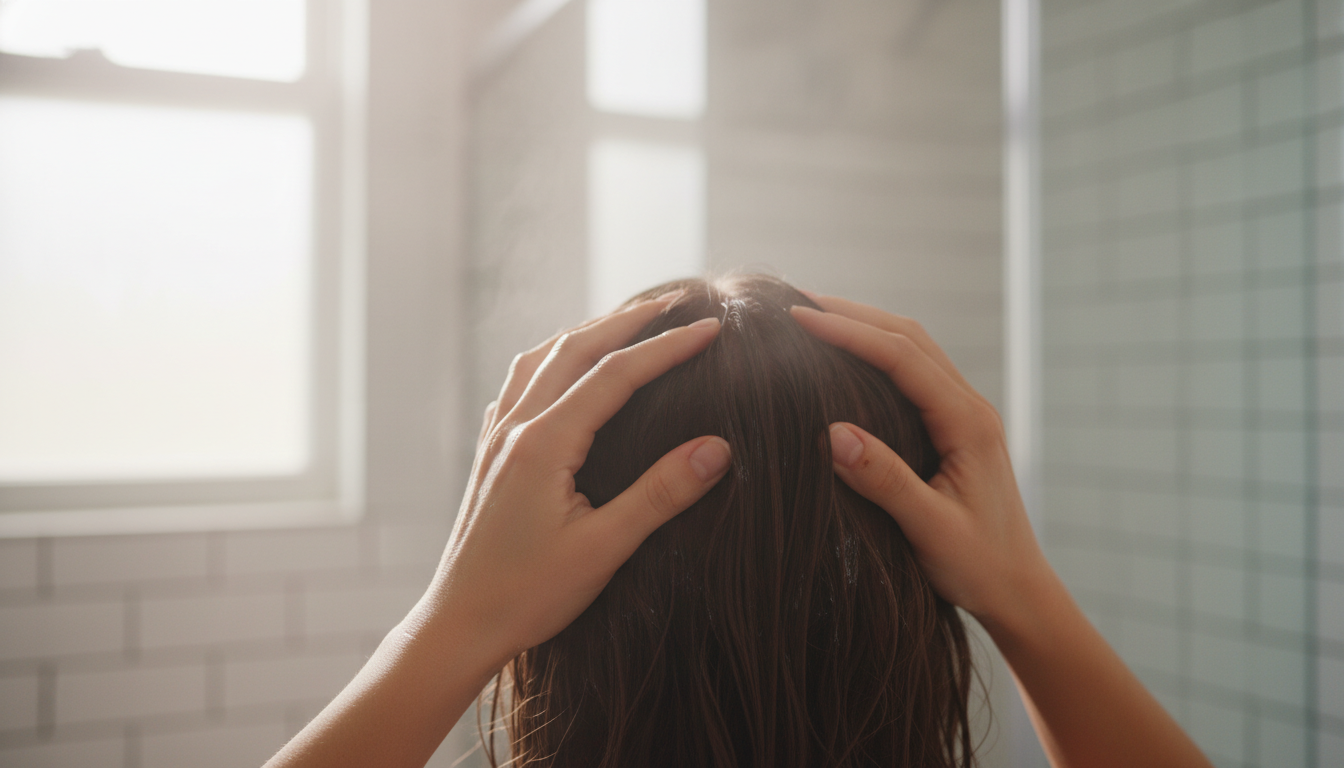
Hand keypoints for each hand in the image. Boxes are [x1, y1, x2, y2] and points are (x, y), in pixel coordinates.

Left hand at [428, 297, 731, 671]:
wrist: (460, 625)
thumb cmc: (528, 595)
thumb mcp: (604, 549)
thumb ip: (660, 495)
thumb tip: (718, 448)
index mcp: (543, 443)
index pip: (616, 374)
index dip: (667, 347)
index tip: (711, 329)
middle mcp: (514, 427)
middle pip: (574, 348)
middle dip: (628, 320)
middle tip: (675, 302)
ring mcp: (496, 438)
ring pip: (541, 358)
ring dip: (586, 331)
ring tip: (625, 322)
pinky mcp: (490, 455)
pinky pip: (519, 384)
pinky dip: (551, 358)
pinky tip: (563, 369)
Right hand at [790, 296, 1048, 629]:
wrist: (1020, 593)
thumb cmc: (980, 568)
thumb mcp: (930, 530)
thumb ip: (884, 481)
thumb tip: (831, 432)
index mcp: (968, 422)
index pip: (901, 357)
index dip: (848, 333)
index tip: (797, 320)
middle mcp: (970, 407)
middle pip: (908, 337)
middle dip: (851, 314)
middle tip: (794, 304)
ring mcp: (964, 415)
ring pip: (912, 349)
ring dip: (863, 327)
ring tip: (811, 318)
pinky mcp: (954, 428)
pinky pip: (911, 373)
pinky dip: (874, 353)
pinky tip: (843, 360)